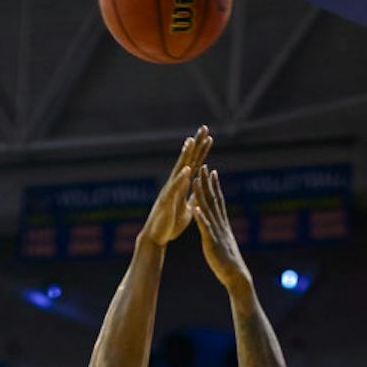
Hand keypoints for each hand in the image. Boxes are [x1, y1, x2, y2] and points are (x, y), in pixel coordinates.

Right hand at [141, 127, 212, 246]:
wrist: (157, 238)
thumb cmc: (171, 225)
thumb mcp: (187, 209)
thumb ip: (193, 197)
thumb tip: (200, 189)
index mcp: (182, 186)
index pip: (194, 164)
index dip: (201, 151)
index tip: (209, 137)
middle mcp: (176, 184)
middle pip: (187, 160)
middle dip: (195, 144)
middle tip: (203, 128)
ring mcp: (170, 191)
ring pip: (179, 170)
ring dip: (185, 156)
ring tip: (192, 141)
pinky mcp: (166, 202)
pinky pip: (174, 189)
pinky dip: (181, 179)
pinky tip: (187, 169)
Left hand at [191, 164, 250, 291]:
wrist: (236, 275)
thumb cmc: (228, 261)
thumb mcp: (222, 241)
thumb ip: (219, 230)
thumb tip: (217, 223)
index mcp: (221, 224)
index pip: (218, 200)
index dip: (214, 185)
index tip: (211, 171)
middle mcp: (220, 224)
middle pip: (213, 199)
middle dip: (207, 182)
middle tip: (203, 165)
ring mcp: (216, 232)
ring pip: (208, 210)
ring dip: (202, 194)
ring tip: (196, 180)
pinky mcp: (212, 242)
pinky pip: (205, 228)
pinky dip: (201, 218)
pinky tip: (195, 208)